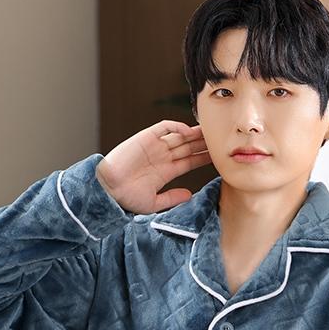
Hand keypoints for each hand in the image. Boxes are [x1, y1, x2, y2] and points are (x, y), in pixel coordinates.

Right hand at [95, 120, 210, 213]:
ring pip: (179, 136)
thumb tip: (189, 195)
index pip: (189, 161)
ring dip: (194, 134)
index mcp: (165, 172)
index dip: (203, 158)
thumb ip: (171, 198)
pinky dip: (176, 126)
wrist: (108, 190)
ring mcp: (154, 147)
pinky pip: (164, 128)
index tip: (218, 157)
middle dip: (203, 143)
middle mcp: (162, 157)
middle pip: (188, 147)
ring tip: (210, 131)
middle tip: (220, 140)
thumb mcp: (153, 203)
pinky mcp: (145, 138)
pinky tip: (188, 131)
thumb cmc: (126, 199)